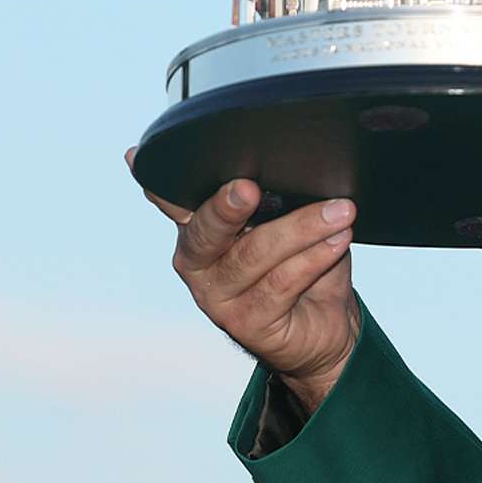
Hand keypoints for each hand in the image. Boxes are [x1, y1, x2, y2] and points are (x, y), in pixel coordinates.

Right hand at [129, 150, 361, 410]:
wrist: (325, 326)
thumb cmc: (302, 263)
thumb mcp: (287, 222)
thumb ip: (272, 195)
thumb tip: (283, 159)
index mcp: (199, 229)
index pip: (172, 201)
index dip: (159, 183)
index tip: (141, 156)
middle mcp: (198, 262)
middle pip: (207, 230)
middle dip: (227, 207)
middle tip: (250, 188)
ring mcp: (217, 296)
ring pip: (255, 254)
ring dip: (302, 228)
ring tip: (340, 211)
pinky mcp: (246, 322)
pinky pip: (282, 283)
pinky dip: (314, 258)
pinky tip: (338, 240)